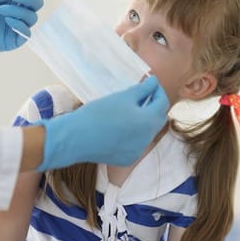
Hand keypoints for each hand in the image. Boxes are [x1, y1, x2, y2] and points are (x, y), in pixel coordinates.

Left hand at [0, 0, 57, 69]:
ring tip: (2, 11)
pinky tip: (8, 21)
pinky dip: (20, 24)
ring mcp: (16, 27)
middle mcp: (17, 13)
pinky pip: (27, 32)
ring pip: (32, 17)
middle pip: (37, 4)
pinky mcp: (14, 41)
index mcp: (11, 0)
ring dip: (19, 11)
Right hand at [37, 76, 169, 170]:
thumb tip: (154, 82)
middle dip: (153, 106)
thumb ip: (142, 89)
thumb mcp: (122, 97)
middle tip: (142, 95)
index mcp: (148, 122)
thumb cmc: (99, 113)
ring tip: (129, 110)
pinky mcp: (127, 159)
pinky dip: (133, 134)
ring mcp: (138, 151)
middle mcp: (147, 139)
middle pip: (158, 119)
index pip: (163, 103)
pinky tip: (120, 127)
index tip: (151, 83)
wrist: (76, 138)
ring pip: (147, 133)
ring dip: (143, 121)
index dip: (158, 91)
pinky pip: (136, 144)